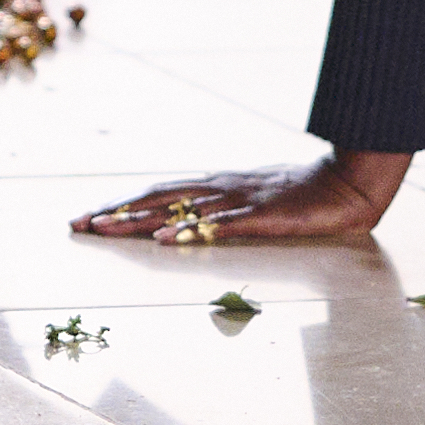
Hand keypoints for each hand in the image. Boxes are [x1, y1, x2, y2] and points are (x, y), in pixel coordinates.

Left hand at [71, 149, 410, 246]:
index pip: (158, 194)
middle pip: (158, 199)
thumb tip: (182, 229)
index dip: (121, 205)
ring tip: (105, 229)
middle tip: (78, 225)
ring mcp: (239, 200)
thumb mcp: (252, 205)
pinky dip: (190, 232)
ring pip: (180, 210)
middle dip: (116, 212)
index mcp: (216, 186)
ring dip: (139, 220)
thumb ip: (221, 213)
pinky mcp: (262, 214)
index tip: (86, 218)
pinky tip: (166, 241)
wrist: (346, 183)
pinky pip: (220, 225)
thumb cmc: (300, 196)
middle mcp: (219, 189)